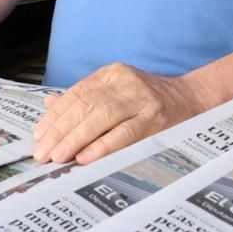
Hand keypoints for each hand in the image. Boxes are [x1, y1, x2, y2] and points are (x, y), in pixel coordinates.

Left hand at [31, 63, 206, 164]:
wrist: (193, 100)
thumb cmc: (149, 101)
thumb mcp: (116, 92)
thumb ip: (85, 98)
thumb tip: (50, 106)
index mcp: (112, 74)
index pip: (76, 94)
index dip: (55, 116)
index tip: (38, 136)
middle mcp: (126, 83)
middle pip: (85, 106)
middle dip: (60, 131)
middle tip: (43, 152)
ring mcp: (142, 100)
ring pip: (101, 118)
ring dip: (75, 139)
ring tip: (58, 156)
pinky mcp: (155, 119)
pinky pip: (123, 134)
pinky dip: (102, 146)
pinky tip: (86, 157)